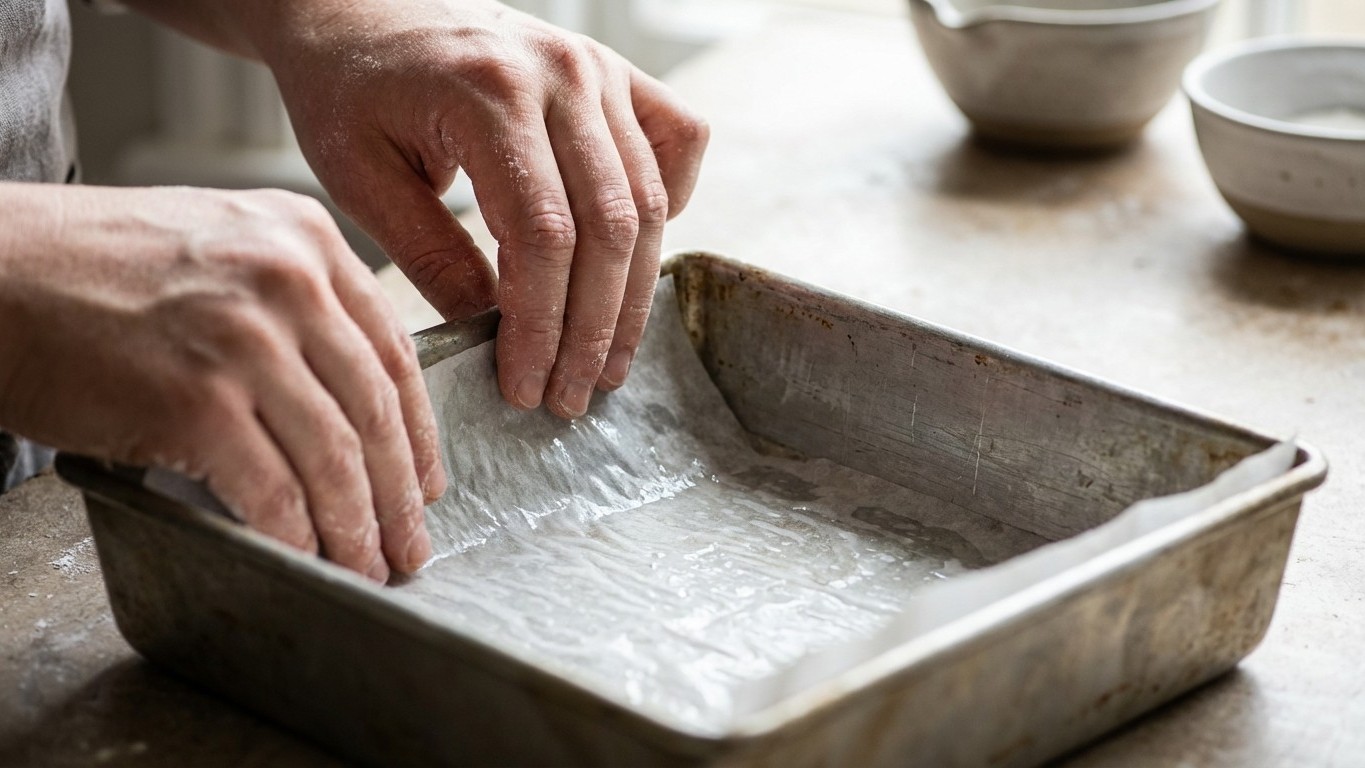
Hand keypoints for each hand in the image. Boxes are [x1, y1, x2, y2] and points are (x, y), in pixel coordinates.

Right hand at [0, 184, 442, 580]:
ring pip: (336, 457)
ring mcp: (244, 340)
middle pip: (376, 409)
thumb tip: (353, 392)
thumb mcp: (222, 246)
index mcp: (305, 238)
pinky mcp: (197, 402)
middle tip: (409, 544)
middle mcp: (288, 280)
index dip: (419, 432)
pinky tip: (303, 559)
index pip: (393, 350)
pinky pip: (272, 490)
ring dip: (357, 527)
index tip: (427, 481)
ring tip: (366, 566)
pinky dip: (294, 536)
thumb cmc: (94, 267)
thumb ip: (293, 297)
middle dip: (400, 493)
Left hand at [253, 0, 708, 417]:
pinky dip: (668, 206)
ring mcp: (597, 69)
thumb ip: (431, 256)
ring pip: (647, 202)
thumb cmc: (350, 89)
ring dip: (631, 295)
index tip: (527, 386)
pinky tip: (629, 257)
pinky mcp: (616, 74)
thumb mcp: (360, 177)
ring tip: (605, 362)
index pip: (543, 235)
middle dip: (594, 328)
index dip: (543, 324)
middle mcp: (560, 72)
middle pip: (609, 227)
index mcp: (489, 93)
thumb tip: (498, 335)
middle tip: (571, 395)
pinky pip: (678, 142)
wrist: (360, 9)